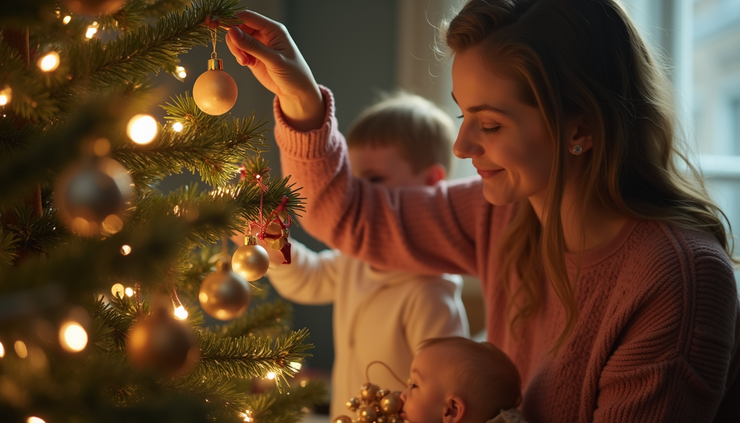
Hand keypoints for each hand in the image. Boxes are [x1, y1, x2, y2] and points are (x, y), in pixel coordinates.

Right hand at [226, 10, 324, 130]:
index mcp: (273, 29)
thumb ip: (253, 46)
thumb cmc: (293, 73)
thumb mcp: (274, 60)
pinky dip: (238, 56)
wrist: (296, 92)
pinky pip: (238, 50)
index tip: (218, 24)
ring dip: (236, 49)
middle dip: (234, 38)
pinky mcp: (253, 56)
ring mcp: (258, 45)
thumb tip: (232, 31)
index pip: (248, 17)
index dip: (232, 19)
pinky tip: (246, 63)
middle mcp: (264, 34)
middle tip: (239, 54)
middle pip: (239, 27)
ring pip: (236, 39)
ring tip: (244, 61)